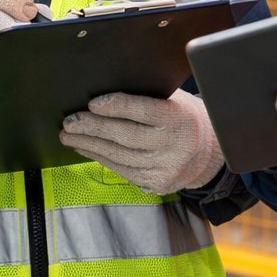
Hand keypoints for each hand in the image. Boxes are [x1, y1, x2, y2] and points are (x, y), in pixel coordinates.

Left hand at [59, 90, 222, 194]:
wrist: (207, 152)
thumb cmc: (182, 116)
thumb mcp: (174, 100)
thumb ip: (146, 96)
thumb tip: (103, 91)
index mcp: (179, 117)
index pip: (144, 111)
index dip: (117, 106)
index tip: (93, 103)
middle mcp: (174, 145)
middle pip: (126, 136)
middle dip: (93, 128)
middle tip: (70, 122)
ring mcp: (165, 168)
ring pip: (119, 156)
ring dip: (89, 145)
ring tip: (69, 135)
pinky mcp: (156, 184)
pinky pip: (122, 170)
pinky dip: (100, 158)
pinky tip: (85, 148)